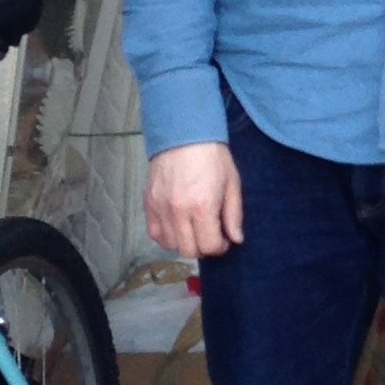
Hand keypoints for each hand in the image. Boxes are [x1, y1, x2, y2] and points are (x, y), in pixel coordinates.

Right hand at [145, 141, 243, 258]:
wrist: (184, 133)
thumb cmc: (212, 156)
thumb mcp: (232, 183)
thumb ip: (233, 214)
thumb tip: (236, 239)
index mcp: (202, 206)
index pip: (209, 246)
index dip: (220, 247)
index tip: (223, 239)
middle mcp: (179, 212)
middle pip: (188, 250)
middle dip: (203, 248)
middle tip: (209, 236)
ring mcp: (160, 208)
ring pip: (170, 245)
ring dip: (184, 243)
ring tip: (193, 231)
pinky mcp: (148, 203)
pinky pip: (154, 233)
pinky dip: (165, 236)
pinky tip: (176, 227)